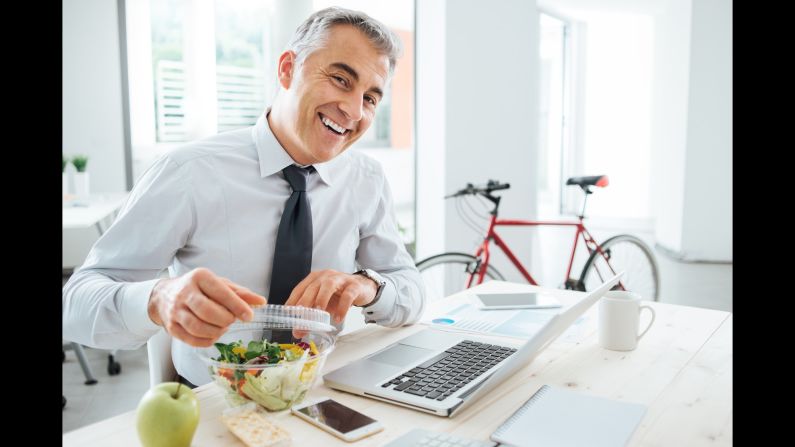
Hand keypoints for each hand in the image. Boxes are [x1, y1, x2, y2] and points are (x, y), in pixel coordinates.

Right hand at [148, 267, 266, 346]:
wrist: (164, 295)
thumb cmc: (198, 289)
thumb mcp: (219, 284)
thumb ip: (240, 293)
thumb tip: (261, 302)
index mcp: (200, 277)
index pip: (220, 292)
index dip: (237, 306)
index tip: (249, 316)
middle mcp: (184, 292)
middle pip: (207, 311)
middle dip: (225, 320)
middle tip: (232, 321)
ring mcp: (175, 310)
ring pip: (197, 327)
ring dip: (216, 331)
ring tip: (223, 327)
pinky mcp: (171, 327)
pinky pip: (191, 339)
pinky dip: (206, 341)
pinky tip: (213, 335)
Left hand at [284, 270, 377, 323]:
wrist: (362, 287)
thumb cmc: (339, 294)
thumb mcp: (323, 304)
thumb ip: (310, 316)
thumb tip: (297, 332)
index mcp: (315, 278)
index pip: (300, 288)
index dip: (293, 300)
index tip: (288, 313)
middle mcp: (326, 276)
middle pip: (313, 287)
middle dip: (305, 302)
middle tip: (301, 317)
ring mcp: (340, 279)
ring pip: (329, 286)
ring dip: (322, 299)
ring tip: (319, 313)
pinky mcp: (354, 286)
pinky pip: (347, 296)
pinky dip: (342, 307)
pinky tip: (338, 318)